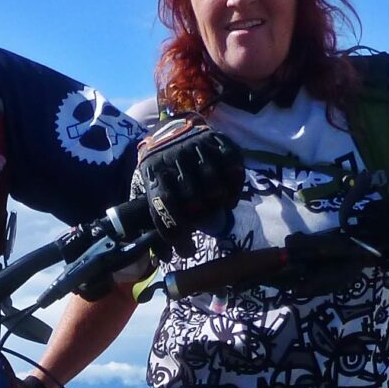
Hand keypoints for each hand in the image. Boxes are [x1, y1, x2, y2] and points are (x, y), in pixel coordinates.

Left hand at [135, 119, 245, 245]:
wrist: (172, 129)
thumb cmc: (164, 170)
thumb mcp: (153, 189)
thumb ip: (160, 220)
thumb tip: (166, 258)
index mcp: (154, 175)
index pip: (163, 207)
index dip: (176, 233)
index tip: (188, 250)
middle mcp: (173, 159)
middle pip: (191, 196)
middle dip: (200, 216)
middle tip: (204, 221)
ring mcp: (195, 147)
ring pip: (212, 180)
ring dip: (219, 200)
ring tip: (220, 206)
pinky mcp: (215, 139)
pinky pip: (230, 163)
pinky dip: (235, 182)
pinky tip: (232, 193)